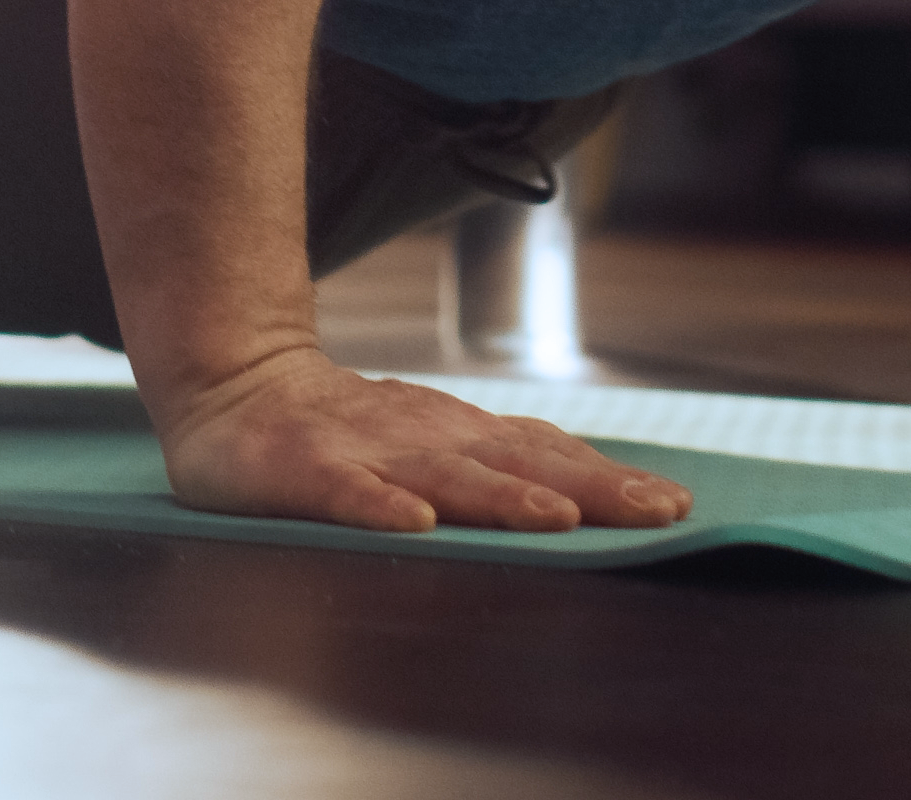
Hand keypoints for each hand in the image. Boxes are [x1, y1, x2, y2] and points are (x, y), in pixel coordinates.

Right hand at [149, 345, 696, 533]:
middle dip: (591, 488)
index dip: (611, 479)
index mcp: (459, 433)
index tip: (676, 503)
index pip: (548, 454)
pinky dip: (381, 507)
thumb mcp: (430, 438)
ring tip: (557, 518)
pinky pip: (346, 492)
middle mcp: (426, 436)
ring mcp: (367, 450)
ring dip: (504, 497)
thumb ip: (497, 461)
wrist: (234, 383)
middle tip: (657, 511)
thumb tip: (592, 490)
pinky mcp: (305, 468)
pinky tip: (415, 525)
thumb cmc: (344, 427)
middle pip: (519, 464)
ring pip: (446, 476)